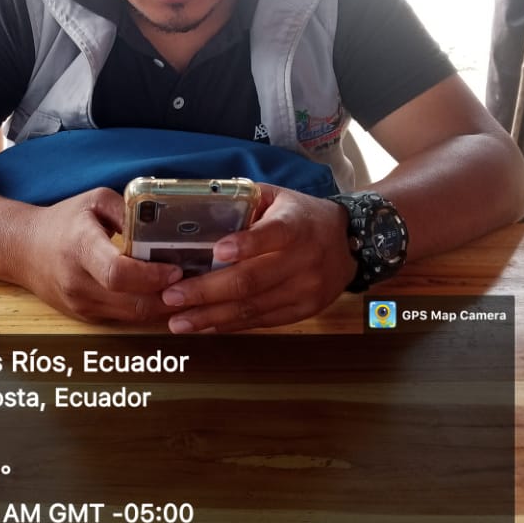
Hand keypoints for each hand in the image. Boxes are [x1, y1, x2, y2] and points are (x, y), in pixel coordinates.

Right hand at [20, 187, 182, 323]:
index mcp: (80, 247)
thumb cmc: (64, 221)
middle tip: (196, 283)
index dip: (151, 276)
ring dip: (164, 307)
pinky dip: (148, 310)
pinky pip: (125, 319)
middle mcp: (78, 282)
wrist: (23, 251)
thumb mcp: (94, 201)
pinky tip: (165, 296)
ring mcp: (81, 304)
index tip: (175, 269)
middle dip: (169, 296)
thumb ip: (127, 209)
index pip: (117, 273)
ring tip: (187, 290)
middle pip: (132, 302)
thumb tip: (161, 222)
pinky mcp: (86, 317)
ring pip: (133, 316)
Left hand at [159, 186, 356, 332]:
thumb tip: (197, 209)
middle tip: (173, 296)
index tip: (216, 252)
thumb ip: (244, 201)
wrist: (350, 243)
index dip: (245, 244)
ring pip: (253, 307)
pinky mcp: (303, 310)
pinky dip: (230, 325)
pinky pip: (262, 321)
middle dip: (207, 291)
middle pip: (251, 280)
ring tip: (178, 321)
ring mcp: (304, 290)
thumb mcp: (278, 197)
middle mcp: (302, 260)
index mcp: (295, 225)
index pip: (272, 235)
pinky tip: (205, 325)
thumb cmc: (301, 215)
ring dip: (211, 316)